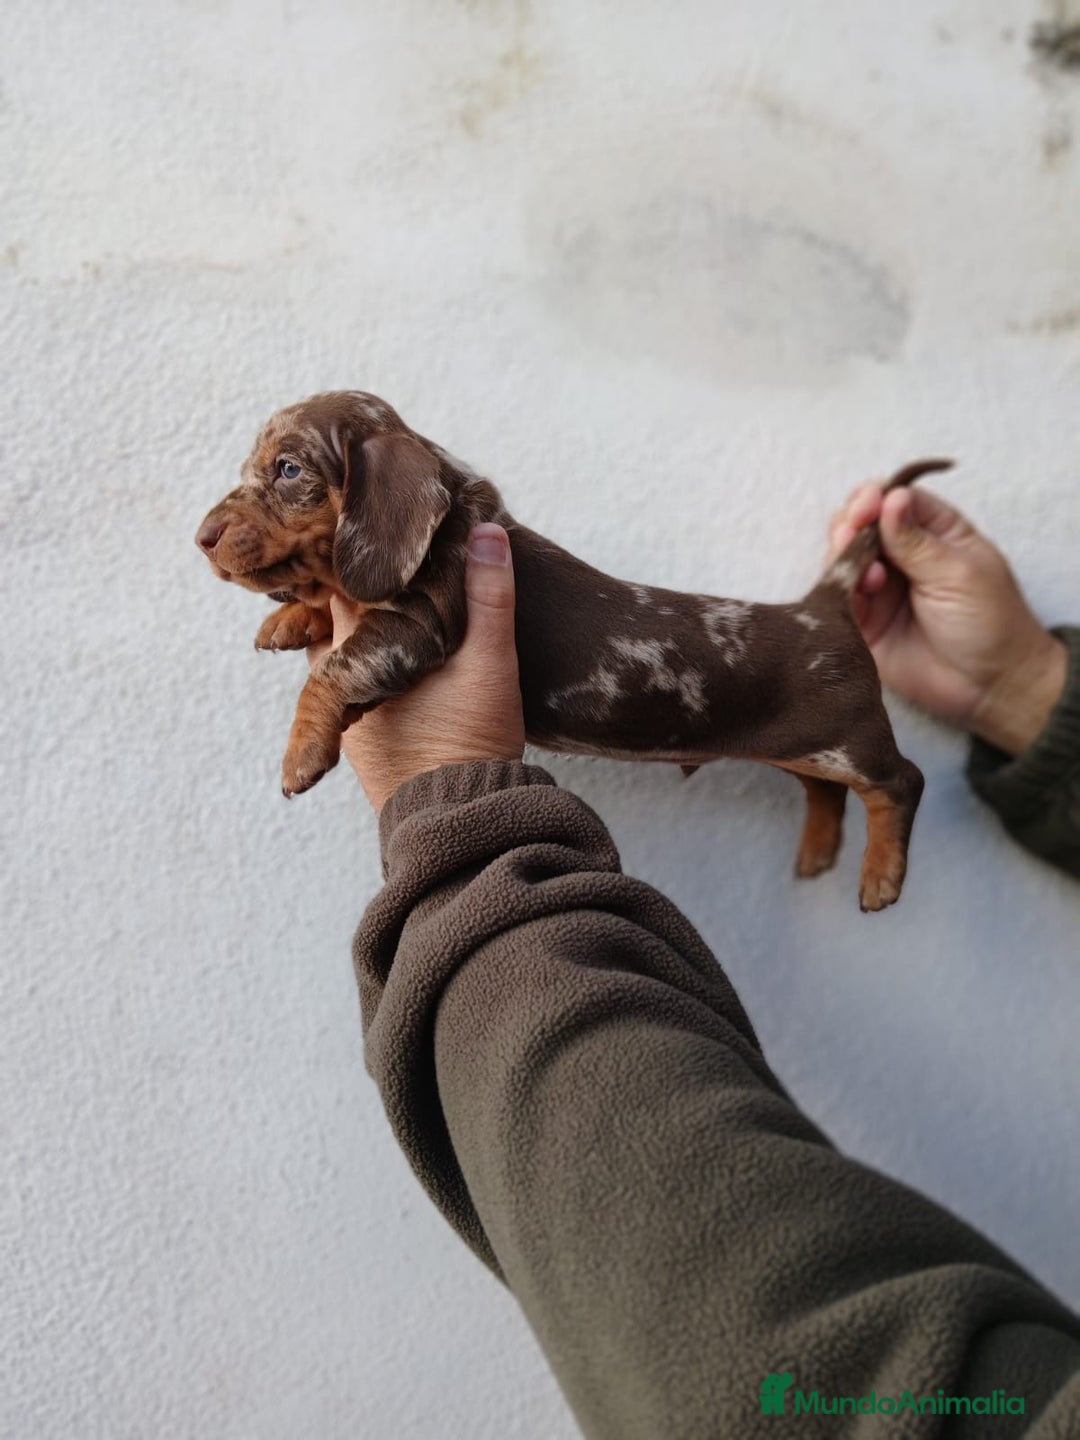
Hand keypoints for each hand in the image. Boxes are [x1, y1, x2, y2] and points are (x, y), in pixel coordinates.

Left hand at [308, 525, 525, 810]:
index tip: (365, 526)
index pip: (336, 581)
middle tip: (378, 557)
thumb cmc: (469, 741)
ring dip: (356, 629)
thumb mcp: (489, 661)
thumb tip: (486, 529)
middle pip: (331, 616)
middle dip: (351, 587)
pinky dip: (367, 665)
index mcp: (358, 648)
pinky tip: (396, 660)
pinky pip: (353, 688)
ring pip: (338, 653)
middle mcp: (337, 678)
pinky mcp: (361, 740)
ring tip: (385, 603)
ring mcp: (346, 712)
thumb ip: (489, 596)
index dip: (349, 551)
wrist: (457, 821)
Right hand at [826, 485, 1065, 755]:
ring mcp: (880, 589)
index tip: (867, 504)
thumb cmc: (990, 623)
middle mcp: (903, 556)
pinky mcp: (863, 622)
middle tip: (852, 531)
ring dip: (844, 554)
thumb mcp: (959, 573)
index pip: (896, 499)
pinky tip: (862, 590)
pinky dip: (840, 587)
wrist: (989, 687)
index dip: (876, 497)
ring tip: (869, 572)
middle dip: (851, 522)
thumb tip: (889, 497)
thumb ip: (917, 540)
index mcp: (936, 533)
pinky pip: (838, 596)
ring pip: (843, 557)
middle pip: (861, 523)